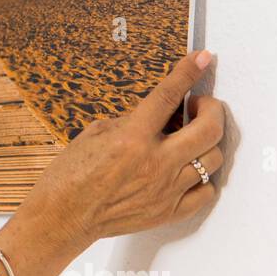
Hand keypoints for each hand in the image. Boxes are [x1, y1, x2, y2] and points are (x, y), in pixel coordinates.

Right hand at [17, 49, 225, 249]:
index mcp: (132, 138)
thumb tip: (159, 113)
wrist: (63, 216)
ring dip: (209, 142)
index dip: (188, 72)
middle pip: (209, 129)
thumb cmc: (71, 175)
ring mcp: (166, 190)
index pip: (168, 96)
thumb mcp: (95, 133)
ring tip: (194, 138)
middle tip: (201, 106)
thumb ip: (131, 121)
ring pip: (213, 159)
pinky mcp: (168, 212)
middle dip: (212, 109)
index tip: (202, 58)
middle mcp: (155, 163)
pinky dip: (204, 177)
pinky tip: (190, 168)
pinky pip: (206, 192)